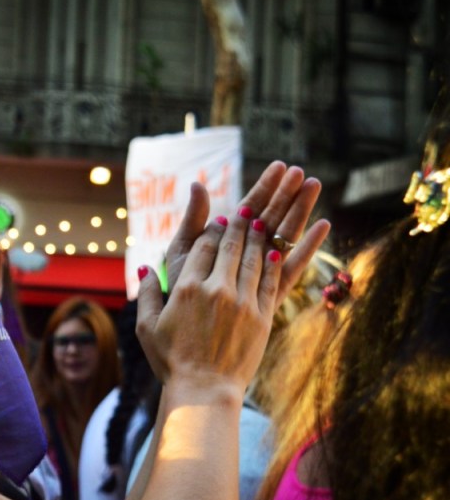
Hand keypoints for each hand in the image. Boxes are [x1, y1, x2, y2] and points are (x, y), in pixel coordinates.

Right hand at [136, 177, 329, 392]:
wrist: (204, 390)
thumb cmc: (171, 361)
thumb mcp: (147, 327)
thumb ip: (147, 293)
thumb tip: (144, 268)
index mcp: (187, 289)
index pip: (202, 248)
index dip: (211, 230)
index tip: (219, 220)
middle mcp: (216, 290)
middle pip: (230, 246)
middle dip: (239, 224)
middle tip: (246, 209)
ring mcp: (242, 302)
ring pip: (253, 258)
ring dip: (258, 237)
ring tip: (262, 222)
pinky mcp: (262, 317)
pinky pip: (270, 281)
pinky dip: (274, 262)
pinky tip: (276, 250)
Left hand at [164, 162, 329, 303]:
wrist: (180, 333)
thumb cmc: (177, 292)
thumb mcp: (181, 252)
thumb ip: (194, 221)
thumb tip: (197, 183)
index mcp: (225, 241)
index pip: (248, 208)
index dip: (264, 187)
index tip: (279, 166)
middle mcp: (245, 255)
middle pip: (270, 218)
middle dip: (285, 194)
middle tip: (301, 171)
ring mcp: (258, 273)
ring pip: (283, 237)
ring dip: (300, 211)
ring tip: (314, 185)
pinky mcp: (268, 294)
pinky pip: (291, 268)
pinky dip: (306, 248)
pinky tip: (323, 225)